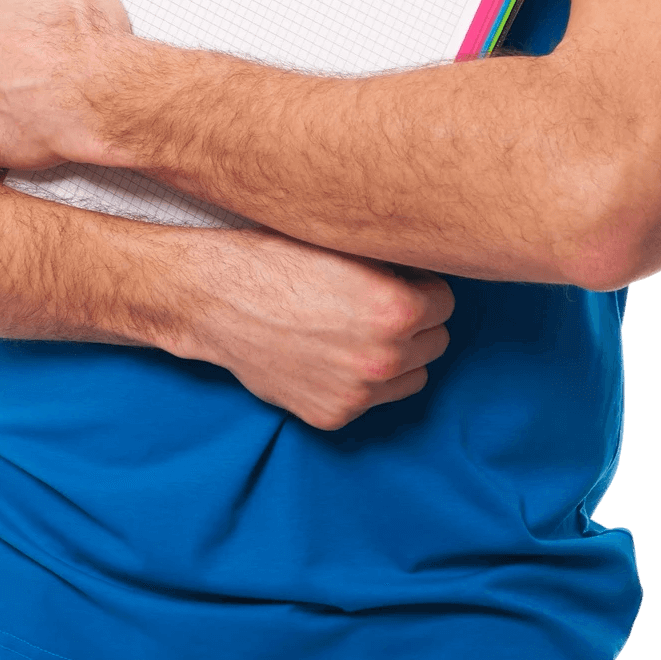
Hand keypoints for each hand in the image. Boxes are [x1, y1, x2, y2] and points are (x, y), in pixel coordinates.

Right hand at [181, 227, 454, 431]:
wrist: (215, 298)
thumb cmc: (276, 258)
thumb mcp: (345, 244)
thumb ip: (396, 262)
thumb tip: (432, 264)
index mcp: (396, 308)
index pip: (445, 300)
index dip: (420, 284)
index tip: (398, 277)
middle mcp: (383, 356)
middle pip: (436, 341)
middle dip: (415, 321)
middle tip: (377, 303)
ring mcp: (358, 392)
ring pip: (413, 376)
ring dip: (398, 356)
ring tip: (358, 330)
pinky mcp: (332, 415)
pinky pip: (373, 399)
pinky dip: (361, 380)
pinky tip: (330, 352)